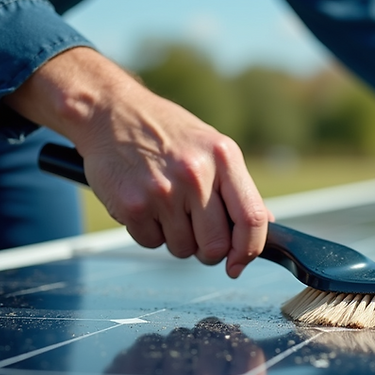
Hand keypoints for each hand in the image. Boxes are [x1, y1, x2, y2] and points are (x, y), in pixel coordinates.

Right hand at [5, 47, 268, 277]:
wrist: (109, 111)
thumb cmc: (166, 132)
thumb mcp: (212, 146)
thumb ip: (237, 186)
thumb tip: (266, 222)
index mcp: (223, 157)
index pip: (252, 218)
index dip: (250, 250)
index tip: (239, 263)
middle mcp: (196, 174)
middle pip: (216, 245)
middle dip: (208, 251)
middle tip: (196, 234)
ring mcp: (163, 191)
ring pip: (183, 249)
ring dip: (176, 239)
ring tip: (165, 207)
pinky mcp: (132, 205)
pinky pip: (151, 243)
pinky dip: (149, 233)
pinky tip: (144, 204)